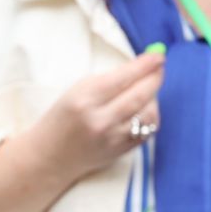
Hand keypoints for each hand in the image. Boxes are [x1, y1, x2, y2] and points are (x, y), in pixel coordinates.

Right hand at [2, 52, 165, 189]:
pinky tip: (146, 107)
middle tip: (160, 66)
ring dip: (154, 98)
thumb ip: (109, 79)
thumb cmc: (62, 117)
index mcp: (85, 98)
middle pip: (140, 95)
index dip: (145, 65)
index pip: (124, 77)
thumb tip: (141, 66)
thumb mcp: (78, 90)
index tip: (158, 55)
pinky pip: (147, 131)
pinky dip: (151, 116)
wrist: (50, 157)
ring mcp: (112, 139)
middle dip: (155, 77)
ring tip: (149, 89)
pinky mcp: (121, 152)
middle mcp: (100, 120)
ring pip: (149, 114)